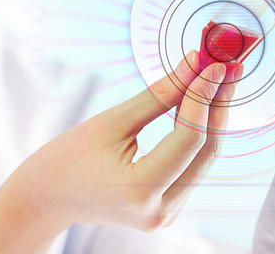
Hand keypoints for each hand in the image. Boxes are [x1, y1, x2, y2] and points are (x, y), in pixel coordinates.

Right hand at [0, 50, 242, 252]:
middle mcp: (160, 210)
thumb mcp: (110, 122)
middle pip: (206, 149)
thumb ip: (158, 95)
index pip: (188, 137)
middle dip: (218, 102)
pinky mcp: (167, 206)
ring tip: (221, 74)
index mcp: (140, 190)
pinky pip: (193, 164)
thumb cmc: (68, 158)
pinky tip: (203, 100)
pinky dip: (199, 131)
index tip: (211, 61)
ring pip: (204, 157)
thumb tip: (194, 64)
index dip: (203, 95)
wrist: (46, 198)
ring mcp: (166, 213)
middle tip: (228, 61)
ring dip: (213, 114)